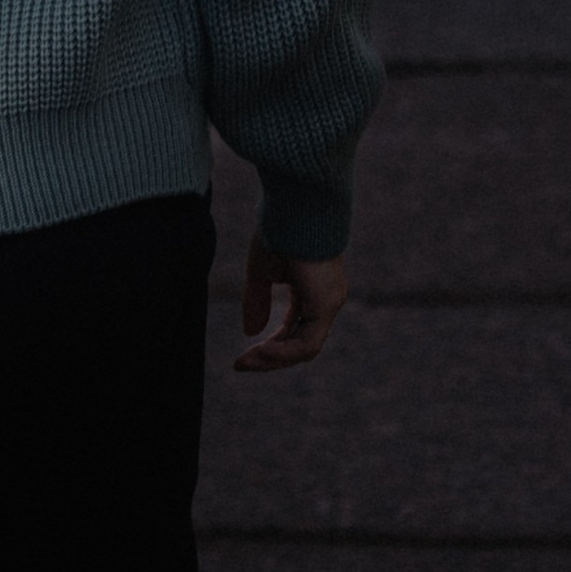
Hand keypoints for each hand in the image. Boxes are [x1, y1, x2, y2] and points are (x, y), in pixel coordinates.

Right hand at [235, 229, 347, 371]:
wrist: (295, 206)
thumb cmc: (279, 230)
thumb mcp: (261, 272)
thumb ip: (257, 302)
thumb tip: (250, 331)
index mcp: (313, 291)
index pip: (294, 330)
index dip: (269, 346)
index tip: (241, 356)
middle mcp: (326, 300)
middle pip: (301, 344)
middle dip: (269, 358)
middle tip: (240, 365)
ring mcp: (329, 303)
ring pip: (305, 349)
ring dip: (274, 359)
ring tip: (247, 361)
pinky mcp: (326, 304)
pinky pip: (307, 342)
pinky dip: (283, 352)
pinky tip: (262, 350)